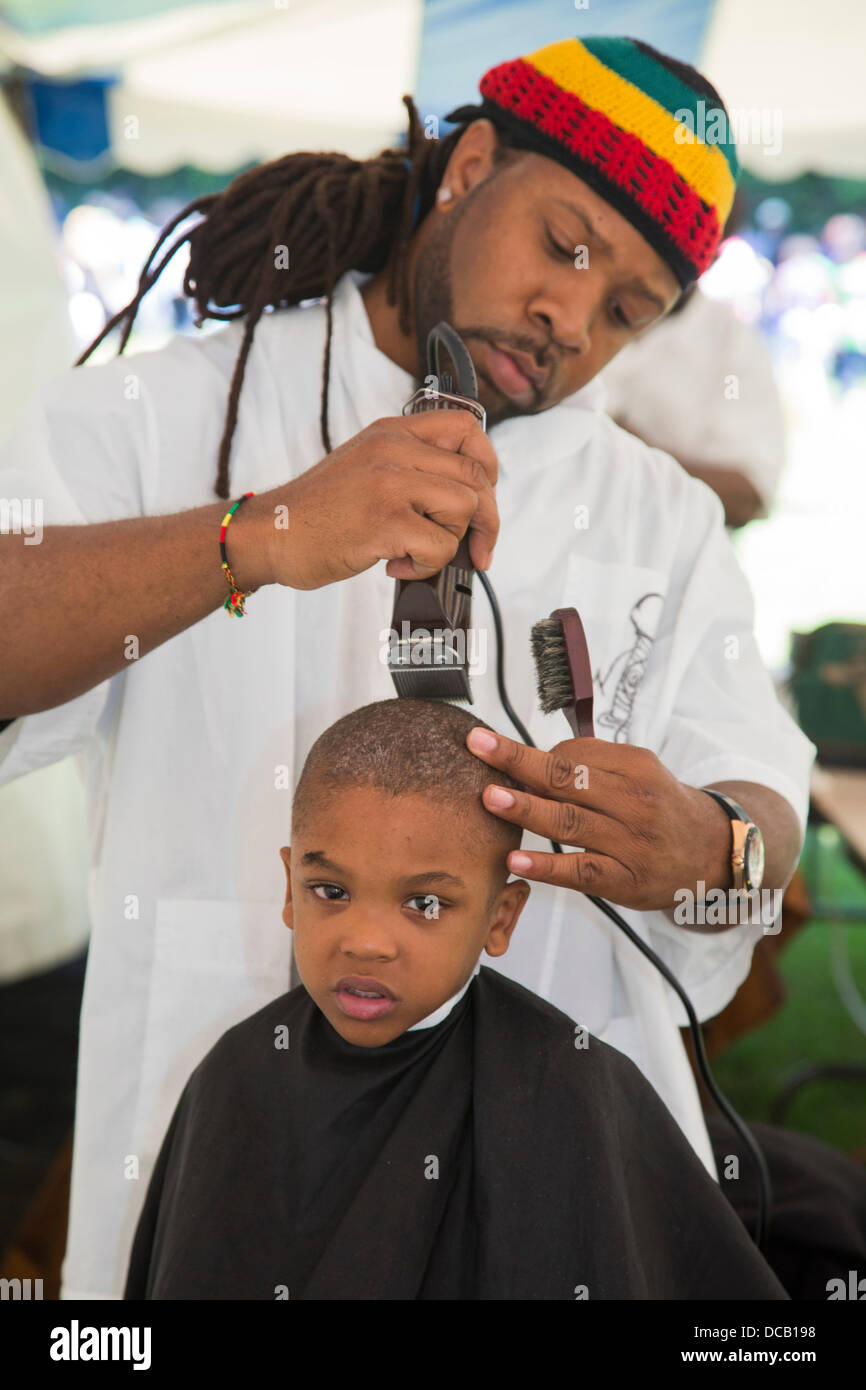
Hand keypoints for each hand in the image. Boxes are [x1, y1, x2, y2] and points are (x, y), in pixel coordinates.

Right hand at [232, 412, 498, 591]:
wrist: (270, 534)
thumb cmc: (319, 513)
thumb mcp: (366, 466)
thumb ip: (410, 466)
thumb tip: (469, 497)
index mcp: (392, 432)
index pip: (467, 428)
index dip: (488, 465)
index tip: (484, 498)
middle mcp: (393, 449)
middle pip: (476, 475)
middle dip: (485, 520)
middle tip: (475, 550)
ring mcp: (388, 483)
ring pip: (464, 508)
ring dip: (450, 543)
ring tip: (416, 552)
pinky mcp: (384, 521)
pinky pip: (440, 546)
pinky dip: (427, 566)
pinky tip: (397, 566)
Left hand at [465, 728, 730, 910]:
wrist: (712, 853)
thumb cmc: (661, 808)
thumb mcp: (640, 773)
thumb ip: (594, 765)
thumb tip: (532, 763)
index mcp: (637, 767)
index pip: (576, 753)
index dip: (532, 752)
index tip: (493, 747)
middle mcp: (635, 802)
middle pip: (568, 778)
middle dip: (519, 761)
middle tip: (478, 747)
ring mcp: (630, 843)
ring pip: (570, 822)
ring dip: (526, 809)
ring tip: (489, 798)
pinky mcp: (624, 881)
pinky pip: (579, 872)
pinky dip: (546, 867)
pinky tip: (515, 862)